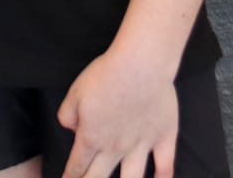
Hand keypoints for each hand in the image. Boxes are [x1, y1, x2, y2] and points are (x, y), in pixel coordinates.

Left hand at [56, 48, 178, 177]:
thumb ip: (67, 114)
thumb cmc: (106, 75)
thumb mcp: (75, 92)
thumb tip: (71, 128)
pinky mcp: (163, 138)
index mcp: (92, 137)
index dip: (71, 176)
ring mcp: (141, 145)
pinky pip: (165, 167)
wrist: (140, 66)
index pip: (78, 165)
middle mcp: (115, 147)